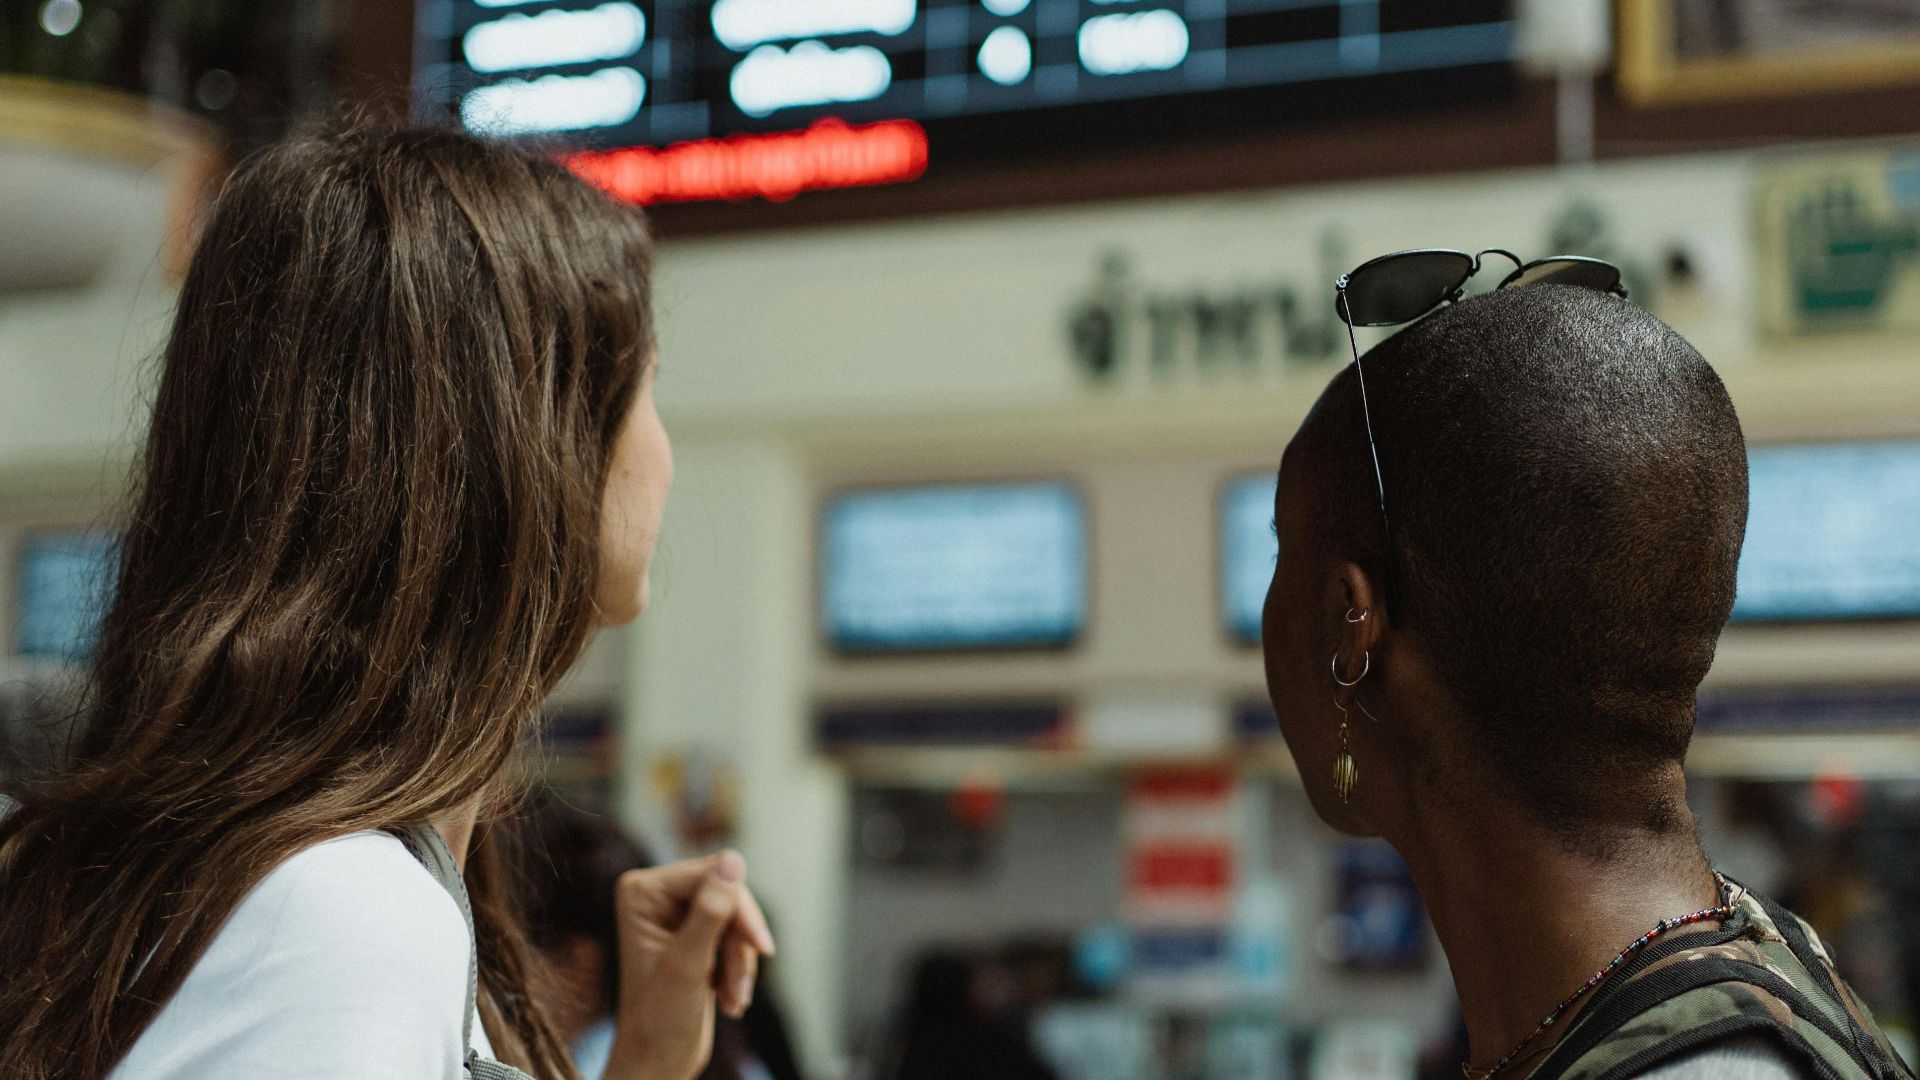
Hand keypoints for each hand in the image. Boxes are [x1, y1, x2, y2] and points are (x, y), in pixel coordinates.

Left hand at [602, 850, 776, 1079]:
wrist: (657, 1063)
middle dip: (739, 943)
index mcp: (642, 891)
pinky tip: (730, 999)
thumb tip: (733, 858)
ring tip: (734, 1001)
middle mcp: (656, 894)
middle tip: (741, 987)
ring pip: (735, 917)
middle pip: (727, 894)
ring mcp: (675, 913)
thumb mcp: (688, 963)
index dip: (740, 911)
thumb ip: (710, 911)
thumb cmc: (660, 1020)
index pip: (711, 876)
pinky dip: (738, 967)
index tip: (761, 949)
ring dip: (740, 961)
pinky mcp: (692, 933)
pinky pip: (734, 934)